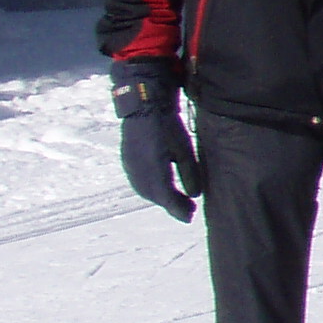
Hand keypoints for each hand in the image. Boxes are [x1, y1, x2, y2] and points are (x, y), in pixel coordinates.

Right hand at [110, 62, 201, 222]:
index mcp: (153, 168)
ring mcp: (130, 166)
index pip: (165, 197)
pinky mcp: (127, 161)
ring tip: (179, 201)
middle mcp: (138, 171)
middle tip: (190, 210)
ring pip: (146, 191)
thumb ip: (189, 173)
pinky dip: (152, 190)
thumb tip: (195, 196)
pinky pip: (139, 182)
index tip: (191, 217)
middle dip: (172, 205)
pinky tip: (163, 188)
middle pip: (155, 196)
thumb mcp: (184, 149)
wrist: (143, 105)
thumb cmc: (168, 125)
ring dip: (162, 198)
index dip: (178, 209)